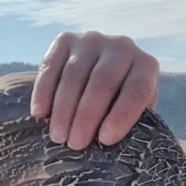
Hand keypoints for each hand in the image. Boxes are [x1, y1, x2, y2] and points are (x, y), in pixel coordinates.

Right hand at [30, 31, 159, 149]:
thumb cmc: (125, 105)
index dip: (122, 116)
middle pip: (102, 83)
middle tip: (75, 144)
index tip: (105, 140)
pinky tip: (40, 113)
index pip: (137, 91)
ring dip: (63, 109)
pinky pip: (50, 66)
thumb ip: (131, 124)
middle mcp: (122, 47)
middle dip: (87, 116)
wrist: (107, 75)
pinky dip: (43, 91)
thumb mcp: (137, 114)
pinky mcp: (66, 39)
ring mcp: (92, 40)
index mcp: (146, 66)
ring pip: (74, 75)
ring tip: (58, 136)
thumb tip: (108, 146)